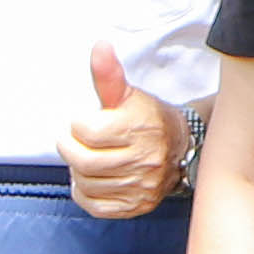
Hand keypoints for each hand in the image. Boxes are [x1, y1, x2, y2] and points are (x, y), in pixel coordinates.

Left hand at [60, 41, 182, 219]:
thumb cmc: (148, 118)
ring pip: (88, 184)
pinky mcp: (137, 205)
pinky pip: (97, 207)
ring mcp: (140, 186)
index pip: (87, 132)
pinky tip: (90, 179)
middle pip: (84, 161)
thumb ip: (109, 74)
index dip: (77, 125)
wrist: (183, 147)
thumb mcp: (129, 94)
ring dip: (77, 171)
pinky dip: (85, 193)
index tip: (81, 122)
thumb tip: (99, 47)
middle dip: (70, 149)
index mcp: (136, 129)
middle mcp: (141, 160)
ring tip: (83, 158)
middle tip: (72, 142)